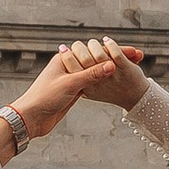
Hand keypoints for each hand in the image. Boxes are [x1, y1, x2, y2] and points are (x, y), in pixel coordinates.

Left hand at [0, 39, 144, 137]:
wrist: (30, 118)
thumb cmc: (45, 97)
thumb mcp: (71, 84)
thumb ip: (92, 74)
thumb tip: (112, 64)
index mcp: (65, 57)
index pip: (95, 50)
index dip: (115, 50)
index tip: (133, 52)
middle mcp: (69, 65)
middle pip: (97, 58)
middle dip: (117, 57)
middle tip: (138, 56)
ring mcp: (72, 78)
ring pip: (96, 71)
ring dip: (113, 69)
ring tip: (133, 66)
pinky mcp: (73, 91)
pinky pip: (93, 82)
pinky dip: (104, 80)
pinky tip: (117, 80)